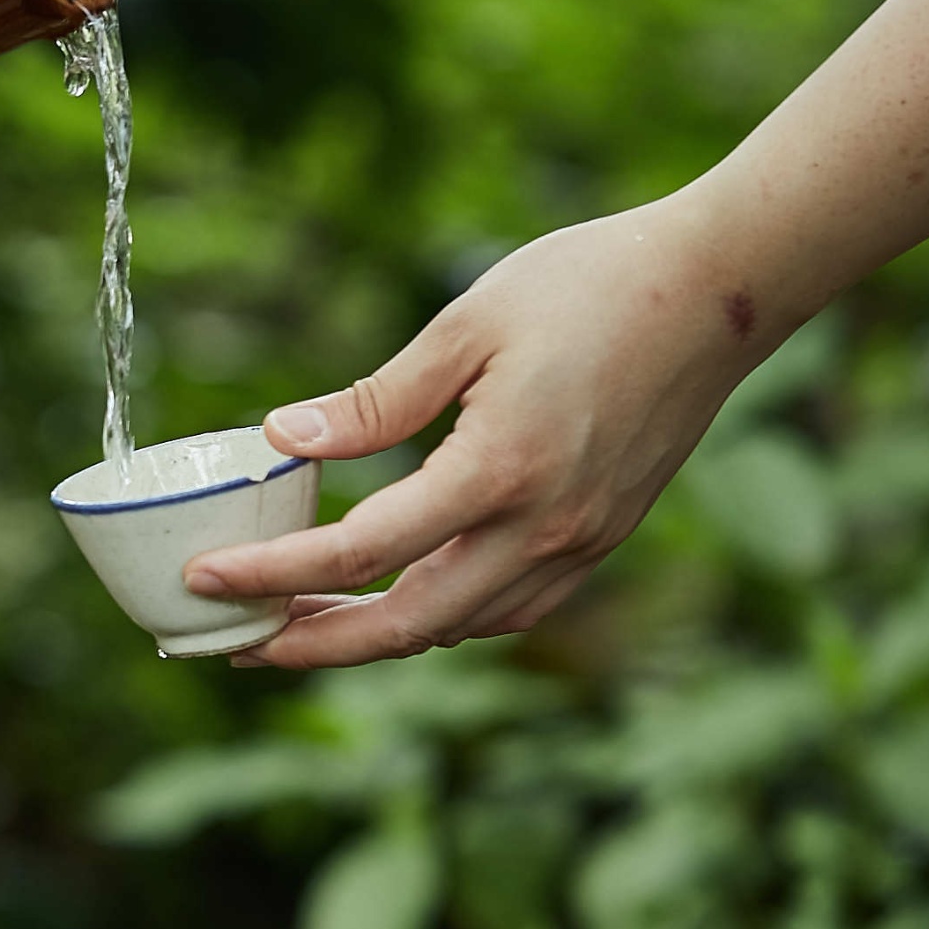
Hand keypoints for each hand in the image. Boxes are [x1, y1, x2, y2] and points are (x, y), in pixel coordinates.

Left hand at [185, 201, 764, 667]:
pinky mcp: (603, 538)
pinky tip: (401, 593)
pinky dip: (444, 617)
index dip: (272, 573)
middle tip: (239, 642)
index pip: (360, 551)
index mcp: (499, 471)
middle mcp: (542, 529)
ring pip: (458, 628)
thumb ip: (373, 401)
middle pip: (406, 626)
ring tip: (303, 618)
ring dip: (376, 636)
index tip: (204, 581)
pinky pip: (509, 609)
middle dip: (313, 644)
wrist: (724, 286)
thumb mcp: (466, 326)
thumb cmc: (594, 284)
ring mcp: (580, 544)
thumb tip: (282, 440)